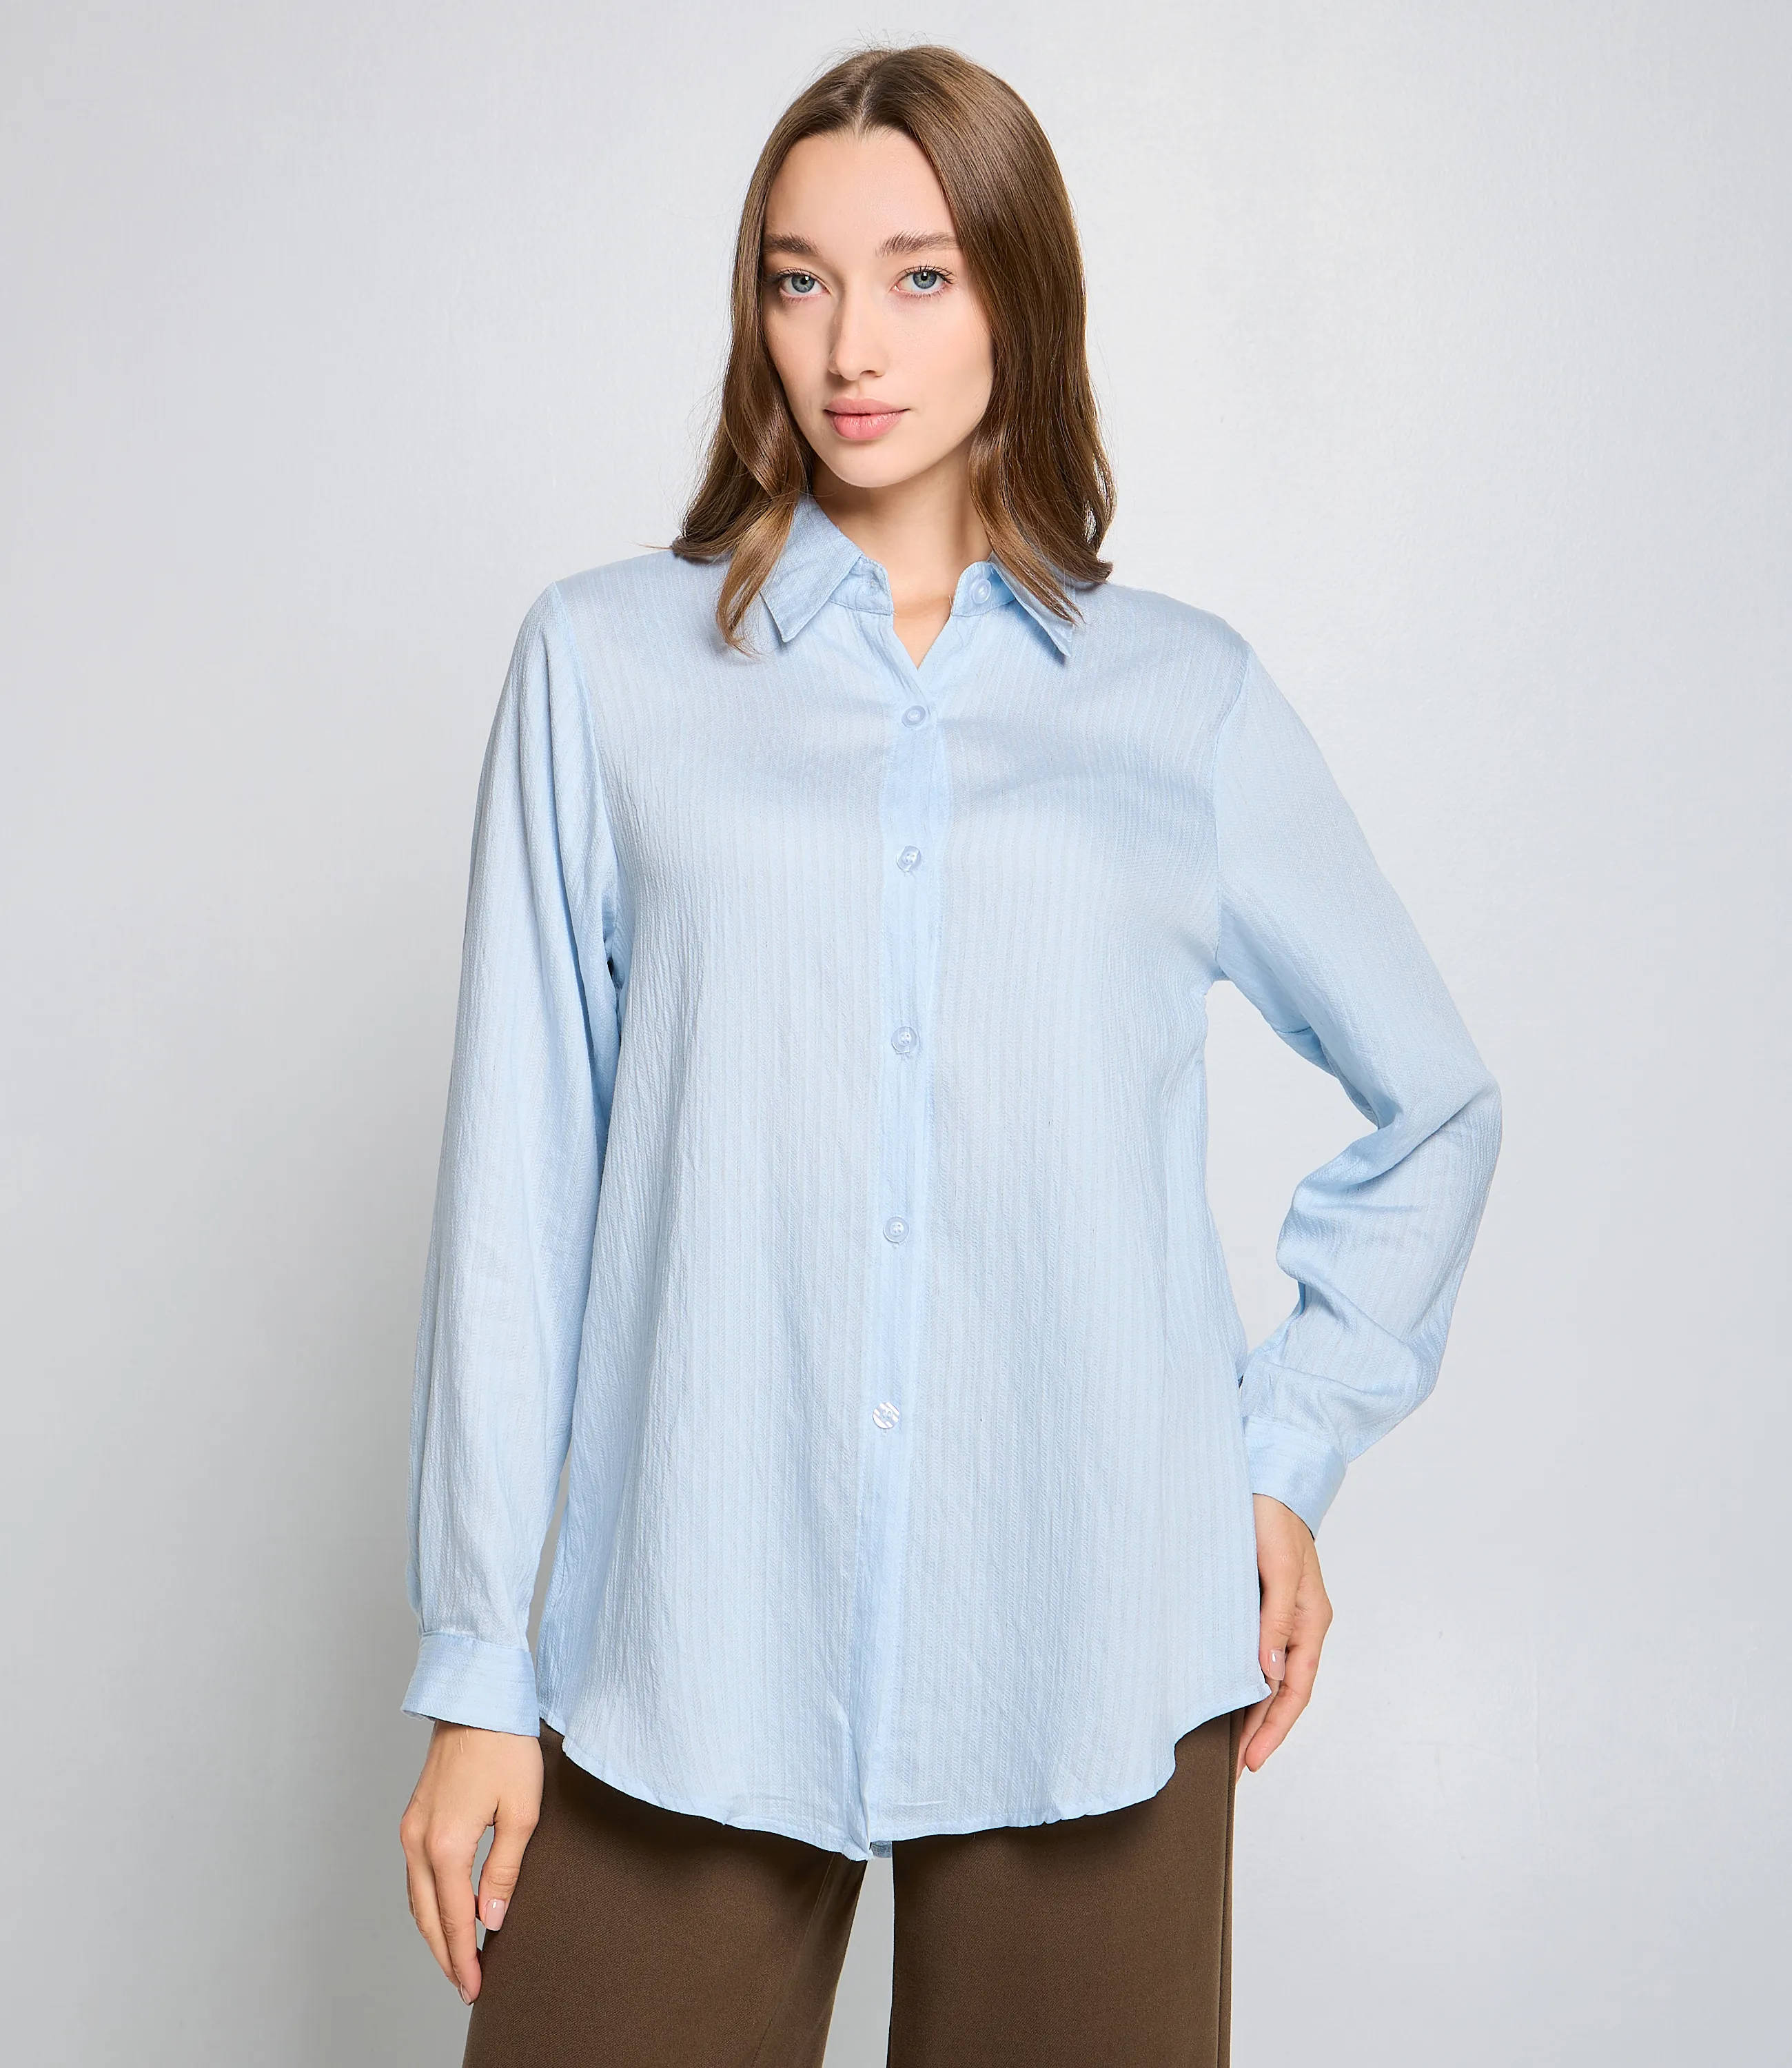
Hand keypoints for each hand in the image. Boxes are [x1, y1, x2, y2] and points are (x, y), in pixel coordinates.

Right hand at [399, 1721, 542, 2002]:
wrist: (478, 1698)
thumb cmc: (506, 1747)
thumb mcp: (522, 1812)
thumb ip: (504, 1872)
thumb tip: (491, 1921)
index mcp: (446, 1845)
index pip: (454, 1919)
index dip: (464, 1958)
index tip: (475, 1988)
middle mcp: (418, 1841)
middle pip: (427, 1917)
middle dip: (445, 1955)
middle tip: (466, 1985)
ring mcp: (411, 1828)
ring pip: (416, 1899)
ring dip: (434, 1932)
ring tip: (457, 1958)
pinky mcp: (413, 1817)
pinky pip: (415, 1875)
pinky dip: (428, 1903)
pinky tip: (444, 1912)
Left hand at [1236, 1493, 1332, 1778]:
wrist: (1263, 1477)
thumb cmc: (1273, 1518)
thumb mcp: (1277, 1569)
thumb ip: (1274, 1620)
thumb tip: (1268, 1674)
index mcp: (1311, 1622)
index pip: (1295, 1691)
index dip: (1274, 1728)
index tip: (1251, 1761)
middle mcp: (1296, 1624)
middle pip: (1281, 1692)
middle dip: (1260, 1730)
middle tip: (1231, 1768)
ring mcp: (1277, 1615)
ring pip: (1266, 1675)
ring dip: (1249, 1709)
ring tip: (1224, 1743)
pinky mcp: (1255, 1603)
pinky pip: (1251, 1651)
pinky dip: (1239, 1678)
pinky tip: (1221, 1692)